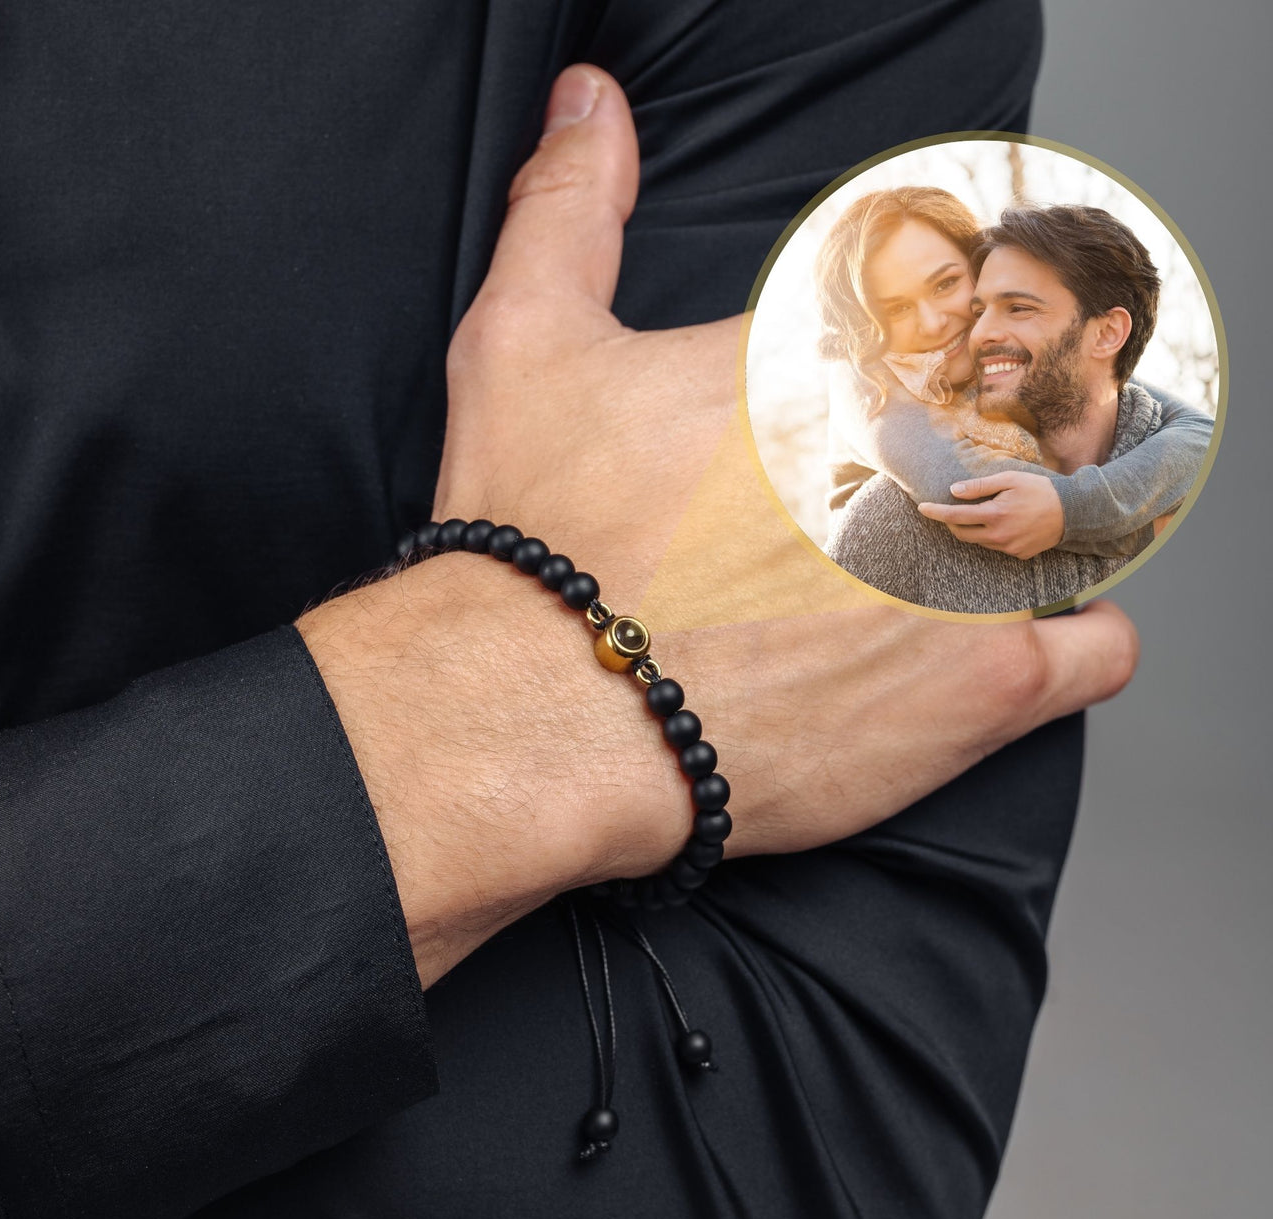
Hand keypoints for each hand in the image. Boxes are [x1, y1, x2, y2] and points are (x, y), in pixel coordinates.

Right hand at [299, 66, 1139, 986]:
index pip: (939, 323)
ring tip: (919, 587)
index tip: (871, 423)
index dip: (913, 373)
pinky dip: (1065, 645)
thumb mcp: (523, 341)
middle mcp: (918, 440)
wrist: (541, 713)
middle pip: (1013, 430)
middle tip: (872, 524)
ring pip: (1062, 530)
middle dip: (956, 462)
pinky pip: (1096, 649)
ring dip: (1008, 548)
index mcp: (834, 353)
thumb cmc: (531, 544)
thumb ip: (569, 208)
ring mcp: (965, 562)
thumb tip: (591, 105)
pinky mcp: (984, 684)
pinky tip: (989, 651)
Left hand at [917, 470, 1065, 558]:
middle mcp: (999, 536)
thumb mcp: (1010, 479)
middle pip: (961, 534)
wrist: (1073, 511)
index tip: (922, 508)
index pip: (955, 516)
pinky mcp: (1018, 555)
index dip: (936, 512)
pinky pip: (996, 547)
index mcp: (995, 515)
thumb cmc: (1040, 490)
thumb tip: (953, 491)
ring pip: (978, 541)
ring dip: (973, 529)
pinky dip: (992, 535)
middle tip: (949, 509)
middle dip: (950, 522)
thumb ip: (979, 486)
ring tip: (984, 512)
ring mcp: (1008, 548)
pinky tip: (1005, 523)